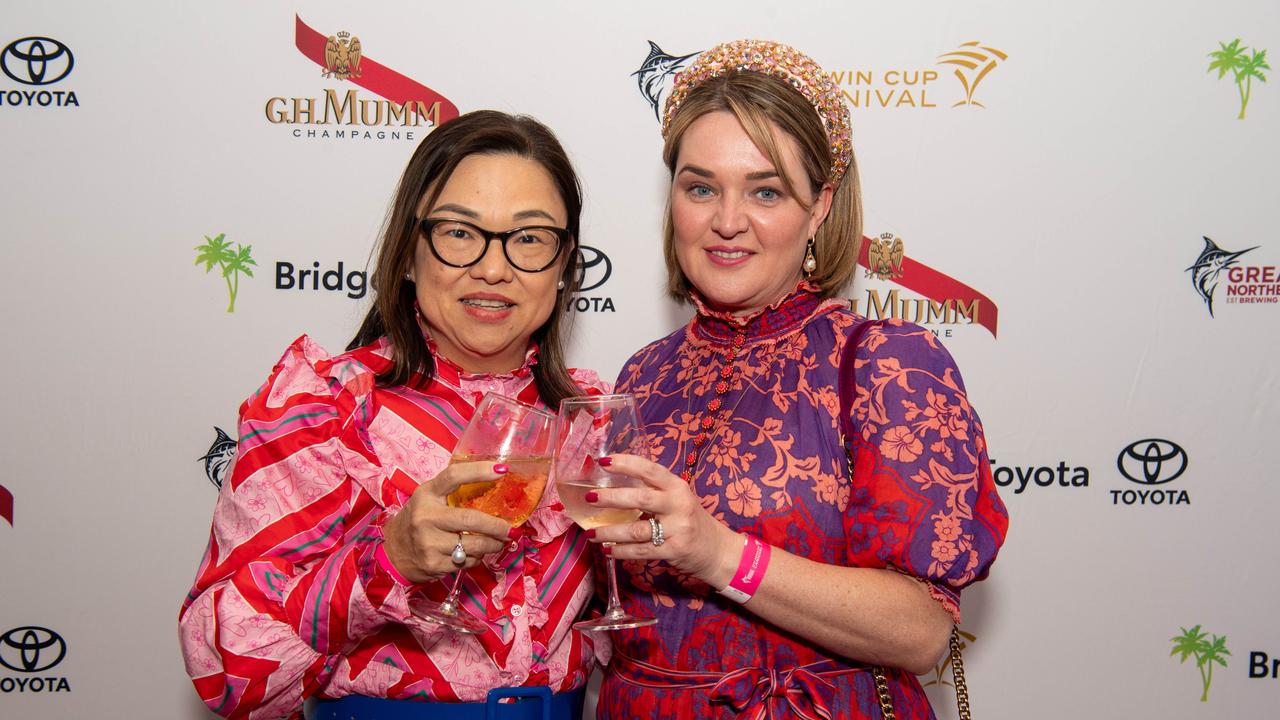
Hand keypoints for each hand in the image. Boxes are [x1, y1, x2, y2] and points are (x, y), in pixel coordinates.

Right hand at [382, 462, 515, 583]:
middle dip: (498, 526)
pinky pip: (467, 561)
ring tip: (499, 542)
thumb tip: (495, 483)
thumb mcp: (429, 498)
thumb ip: (453, 491)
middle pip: (471, 519)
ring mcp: (428, 542)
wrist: (392, 551)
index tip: (502, 470)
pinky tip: (474, 553)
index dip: (478, 471)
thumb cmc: (419, 519)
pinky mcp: (433, 564)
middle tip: (511, 529)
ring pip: (474, 544)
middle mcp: (425, 517)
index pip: (453, 476)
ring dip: (493, 544)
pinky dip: (477, 557)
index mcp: (426, 494)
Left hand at [584, 454, 738, 586]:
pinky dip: (621, 551)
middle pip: (640, 498)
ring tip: (591, 533)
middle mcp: (678, 504)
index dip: (626, 463)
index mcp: (677, 486)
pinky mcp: (674, 550)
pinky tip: (607, 550)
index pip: (650, 469)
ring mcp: (677, 529)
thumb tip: (612, 483)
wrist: (716, 549)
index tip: (603, 461)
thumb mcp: (677, 498)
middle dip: (611, 498)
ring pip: (636, 529)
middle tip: (589, 498)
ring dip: (610, 532)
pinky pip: (641, 551)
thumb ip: (652, 490)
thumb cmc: (689, 519)